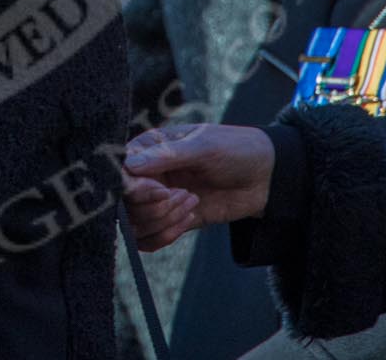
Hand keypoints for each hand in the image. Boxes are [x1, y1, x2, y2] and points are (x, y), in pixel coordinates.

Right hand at [121, 124, 274, 250]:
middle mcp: (146, 175)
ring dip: (163, 221)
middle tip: (184, 196)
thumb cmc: (234, 149)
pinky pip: (150, 239)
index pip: (120, 172)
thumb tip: (129, 165)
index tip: (160, 190)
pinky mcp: (170, 221)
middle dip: (154, 207)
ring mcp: (157, 200)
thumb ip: (166, 156)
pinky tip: (190, 219)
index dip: (133, 187)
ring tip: (191, 204)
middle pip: (124, 203)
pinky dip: (166, 235)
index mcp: (148, 148)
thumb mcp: (203, 147)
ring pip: (135, 225)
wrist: (265, 177)